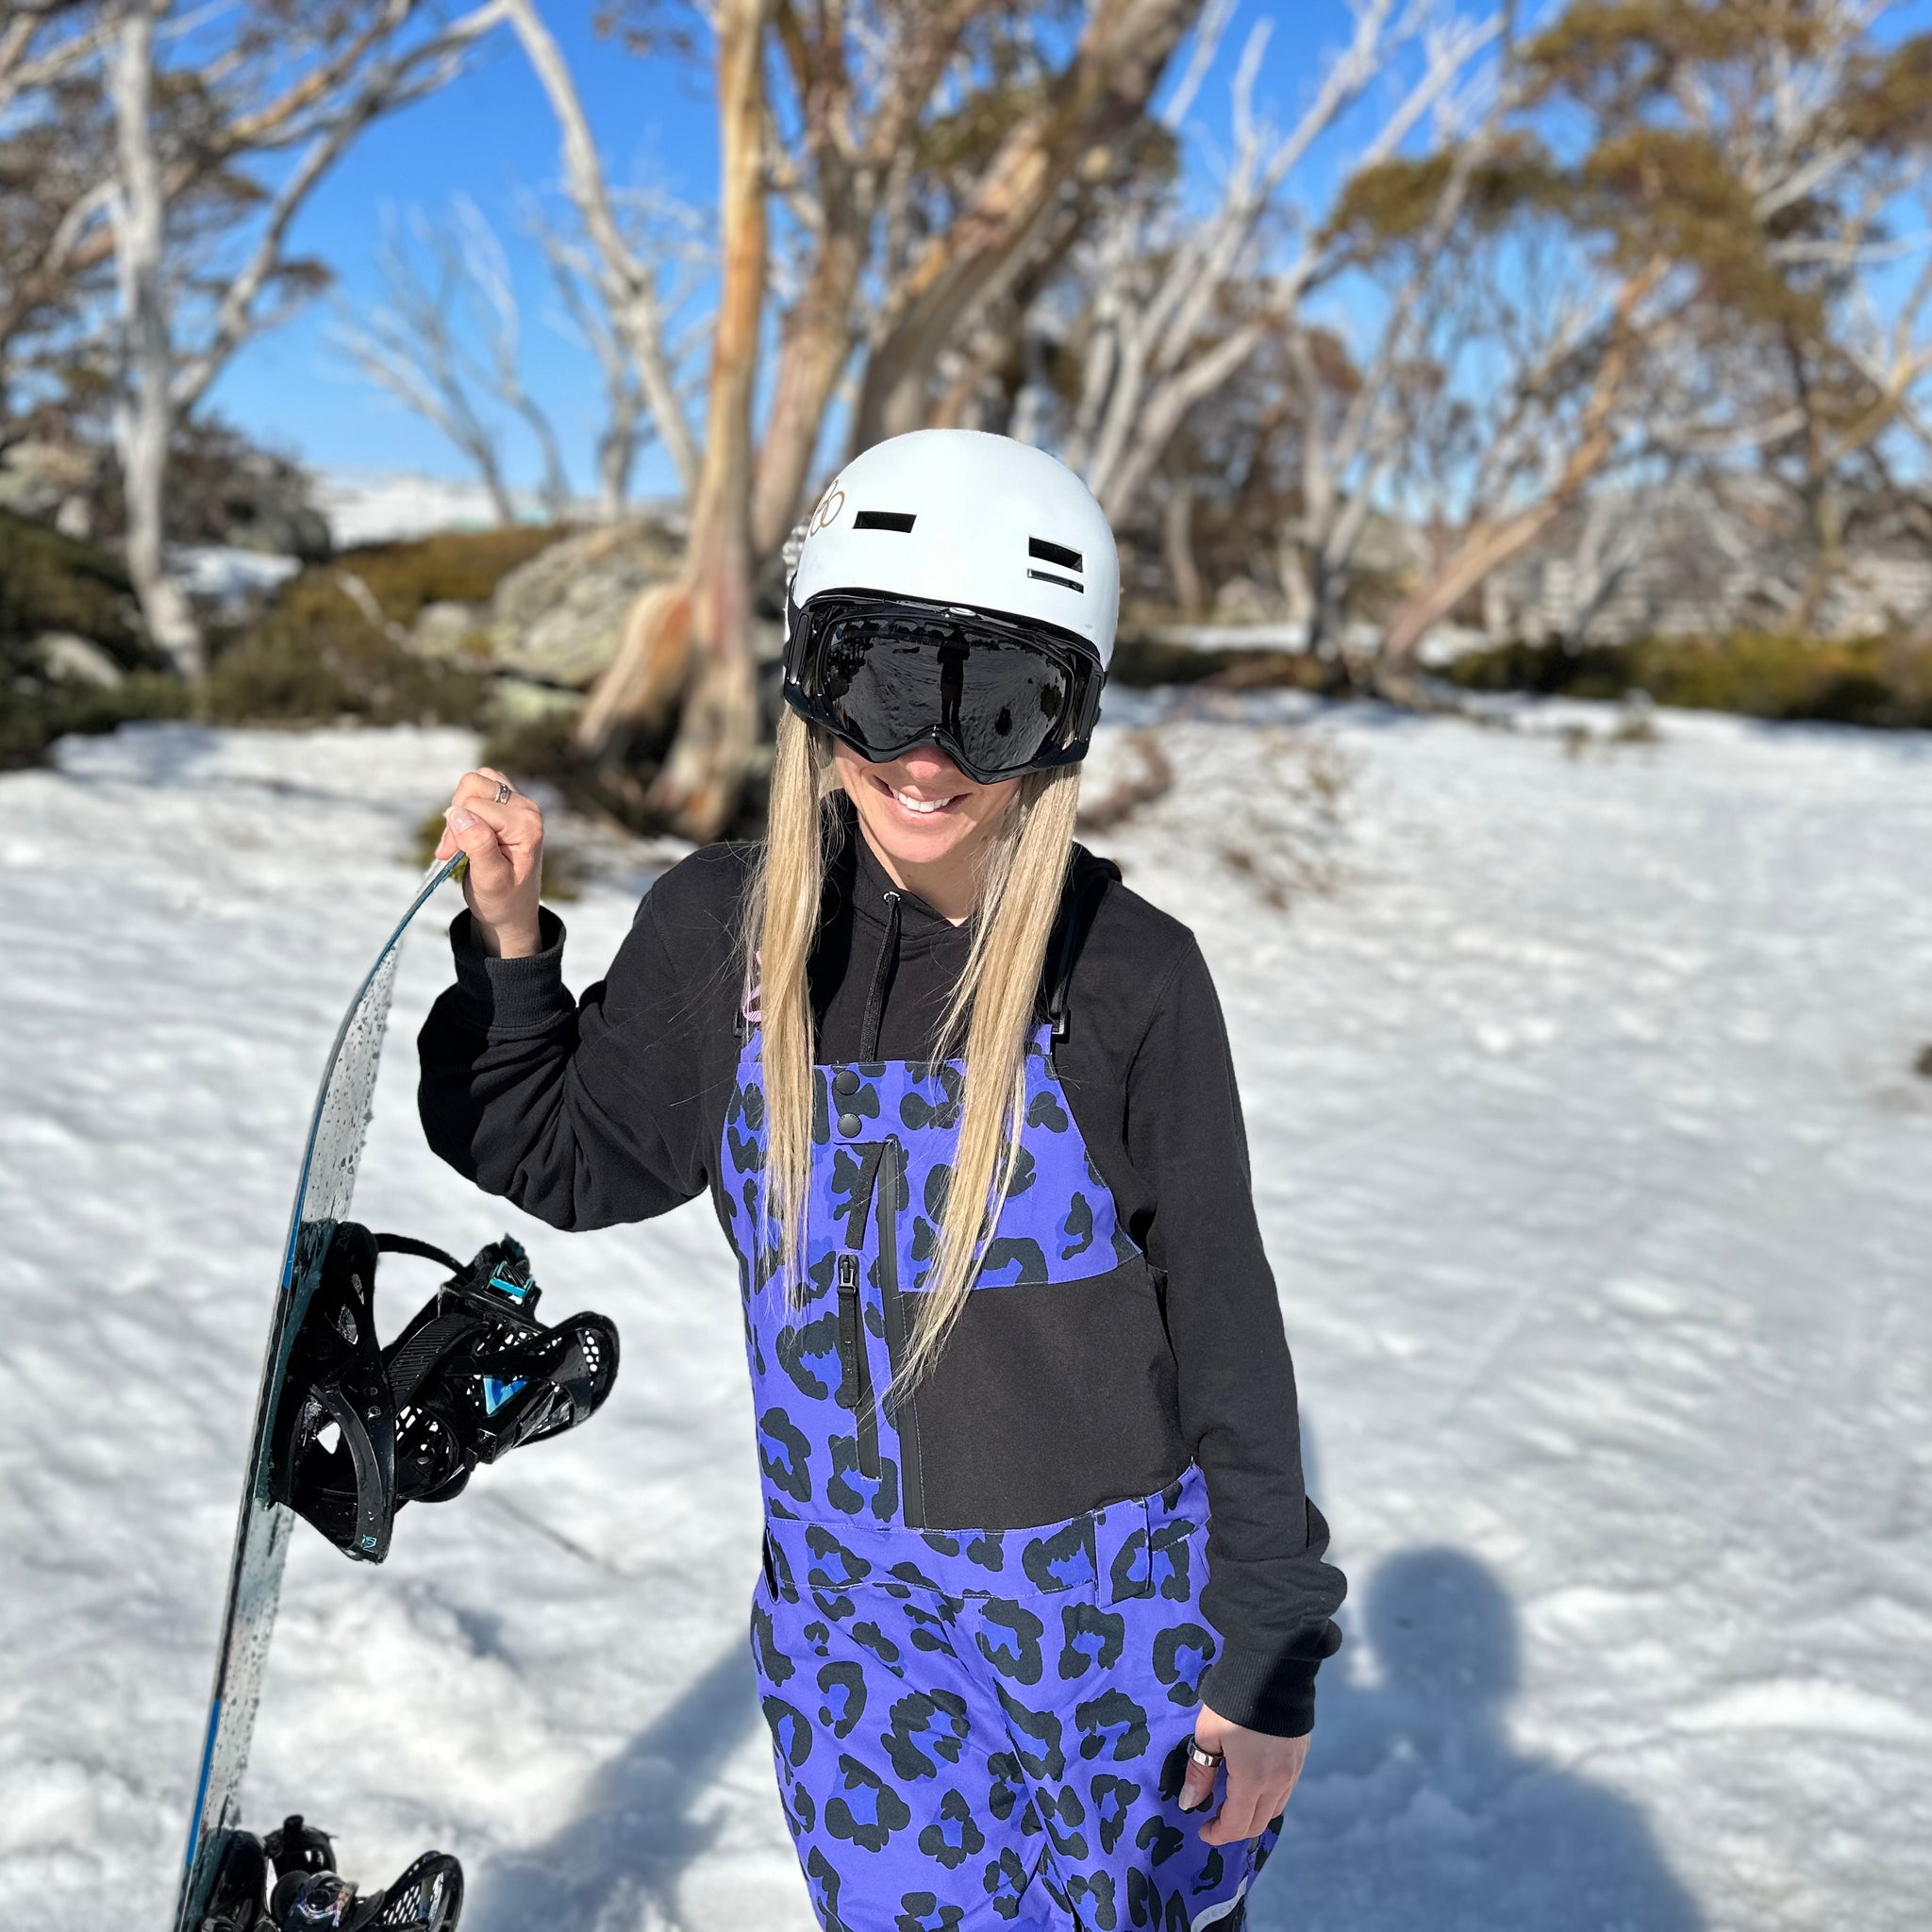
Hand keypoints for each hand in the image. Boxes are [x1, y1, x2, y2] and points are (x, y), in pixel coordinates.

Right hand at [434, 766, 543, 957]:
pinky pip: (480, 786)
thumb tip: (459, 813)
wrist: (513, 909)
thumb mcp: (489, 879)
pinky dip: (466, 805)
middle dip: (456, 814)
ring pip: (476, 781)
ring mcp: (519, 803)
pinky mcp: (509, 803)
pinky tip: (467, 829)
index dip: (456, 829)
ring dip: (461, 808)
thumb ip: (478, 845)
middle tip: (453, 847)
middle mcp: (527, 808)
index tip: (450, 855)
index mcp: (526, 824)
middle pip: (474, 784)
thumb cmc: (502, 899)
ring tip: (461, 838)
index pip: (474, 805)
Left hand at [1178, 1705, 1309, 1843]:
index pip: (1237, 1824)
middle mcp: (1278, 1782)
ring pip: (1275, 1808)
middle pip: (1258, 1822)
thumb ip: (1200, 1772)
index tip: (1202, 1830)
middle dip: (1234, 1828)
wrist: (1273, 1669)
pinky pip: (1285, 1790)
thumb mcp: (1208, 1734)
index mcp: (1252, 1779)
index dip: (1218, 1834)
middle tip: (1214, 1818)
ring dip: (1253, 1814)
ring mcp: (1293, 1770)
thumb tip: (1189, 1804)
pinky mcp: (1301, 1756)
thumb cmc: (1232, 1701)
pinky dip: (1268, 1797)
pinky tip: (1254, 1783)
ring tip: (1232, 1802)